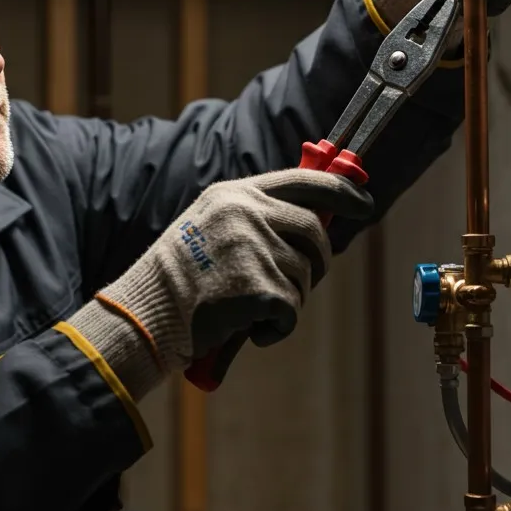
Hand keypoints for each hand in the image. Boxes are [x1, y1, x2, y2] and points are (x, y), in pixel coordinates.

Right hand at [74, 169, 373, 390]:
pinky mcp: (259, 287)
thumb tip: (315, 227)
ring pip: (305, 274)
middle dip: (320, 259)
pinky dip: (276, 329)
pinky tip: (247, 330)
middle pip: (314, 230)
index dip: (341, 192)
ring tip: (251, 309)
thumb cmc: (179, 279)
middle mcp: (247, 213)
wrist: (146, 314)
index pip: (304, 180)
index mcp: (235, 194)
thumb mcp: (210, 226)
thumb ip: (255, 217)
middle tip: (308, 281)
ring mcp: (254, 248)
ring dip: (289, 299)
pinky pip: (291, 311)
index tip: (364, 204)